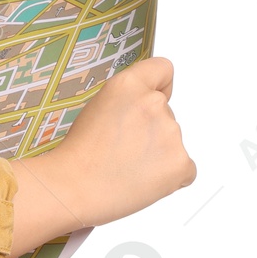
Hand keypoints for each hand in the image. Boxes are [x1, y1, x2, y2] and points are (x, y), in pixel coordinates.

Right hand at [6, 56, 196, 256]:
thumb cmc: (77, 155)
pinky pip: (184, 169)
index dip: (158, 86)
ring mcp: (171, 134)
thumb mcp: (95, 110)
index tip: (149, 101)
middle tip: (121, 148)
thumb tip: (143, 114)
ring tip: (125, 167)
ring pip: (172, 142)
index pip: (163, 69)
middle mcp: (153, 104)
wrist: (72, 188)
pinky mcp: (181, 164)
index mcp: (128, 86)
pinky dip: (168, 177)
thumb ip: (126, 103)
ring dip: (157, 154)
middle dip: (150, 130)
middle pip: (167, 112)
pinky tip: (141, 180)